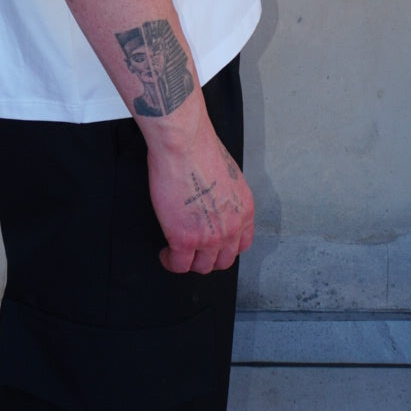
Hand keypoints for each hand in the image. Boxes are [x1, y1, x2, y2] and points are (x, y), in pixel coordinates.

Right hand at [145, 112, 254, 274]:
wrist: (184, 143)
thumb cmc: (201, 148)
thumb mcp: (228, 175)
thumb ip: (226, 196)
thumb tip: (215, 202)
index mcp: (244, 209)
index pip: (242, 244)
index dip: (225, 248)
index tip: (215, 246)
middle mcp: (231, 227)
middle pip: (223, 260)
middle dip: (208, 258)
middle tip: (195, 251)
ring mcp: (209, 236)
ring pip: (201, 266)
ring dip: (189, 261)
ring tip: (177, 253)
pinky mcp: (184, 238)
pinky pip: (178, 264)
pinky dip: (170, 262)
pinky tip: (166, 254)